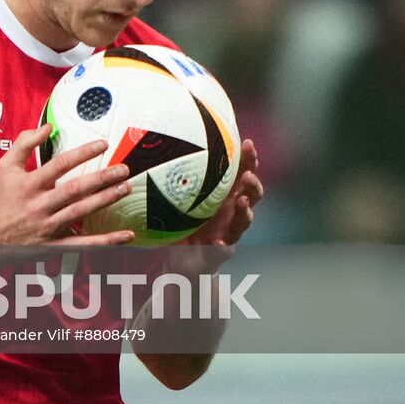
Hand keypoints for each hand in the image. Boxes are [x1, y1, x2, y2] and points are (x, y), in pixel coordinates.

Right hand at [0, 125, 134, 246]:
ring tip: (125, 187)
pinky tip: (126, 235)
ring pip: (82, 211)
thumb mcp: (6, 166)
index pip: (60, 164)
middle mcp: (40, 204)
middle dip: (101, 178)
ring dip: (105, 200)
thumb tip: (48, 127)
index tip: (103, 144)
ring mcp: (49, 226)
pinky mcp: (56, 244)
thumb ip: (24, 143)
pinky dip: (106, 241)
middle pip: (75, 189)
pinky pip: (84, 244)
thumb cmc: (2, 198)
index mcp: (30, 184)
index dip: (83, 153)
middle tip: (123, 169)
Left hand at [175, 138, 263, 271]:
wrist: (180, 259)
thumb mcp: (175, 198)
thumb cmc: (180, 223)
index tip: (246, 143)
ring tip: (242, 201)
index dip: (248, 159)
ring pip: (245, 221)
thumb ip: (170, 178)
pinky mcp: (221, 253)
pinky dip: (223, 246)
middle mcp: (230, 211)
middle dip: (254, 183)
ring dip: (246, 211)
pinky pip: (225, 250)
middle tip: (247, 174)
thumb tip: (150, 147)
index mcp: (223, 195)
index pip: (241, 174)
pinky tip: (219, 242)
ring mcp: (229, 232)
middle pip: (252, 195)